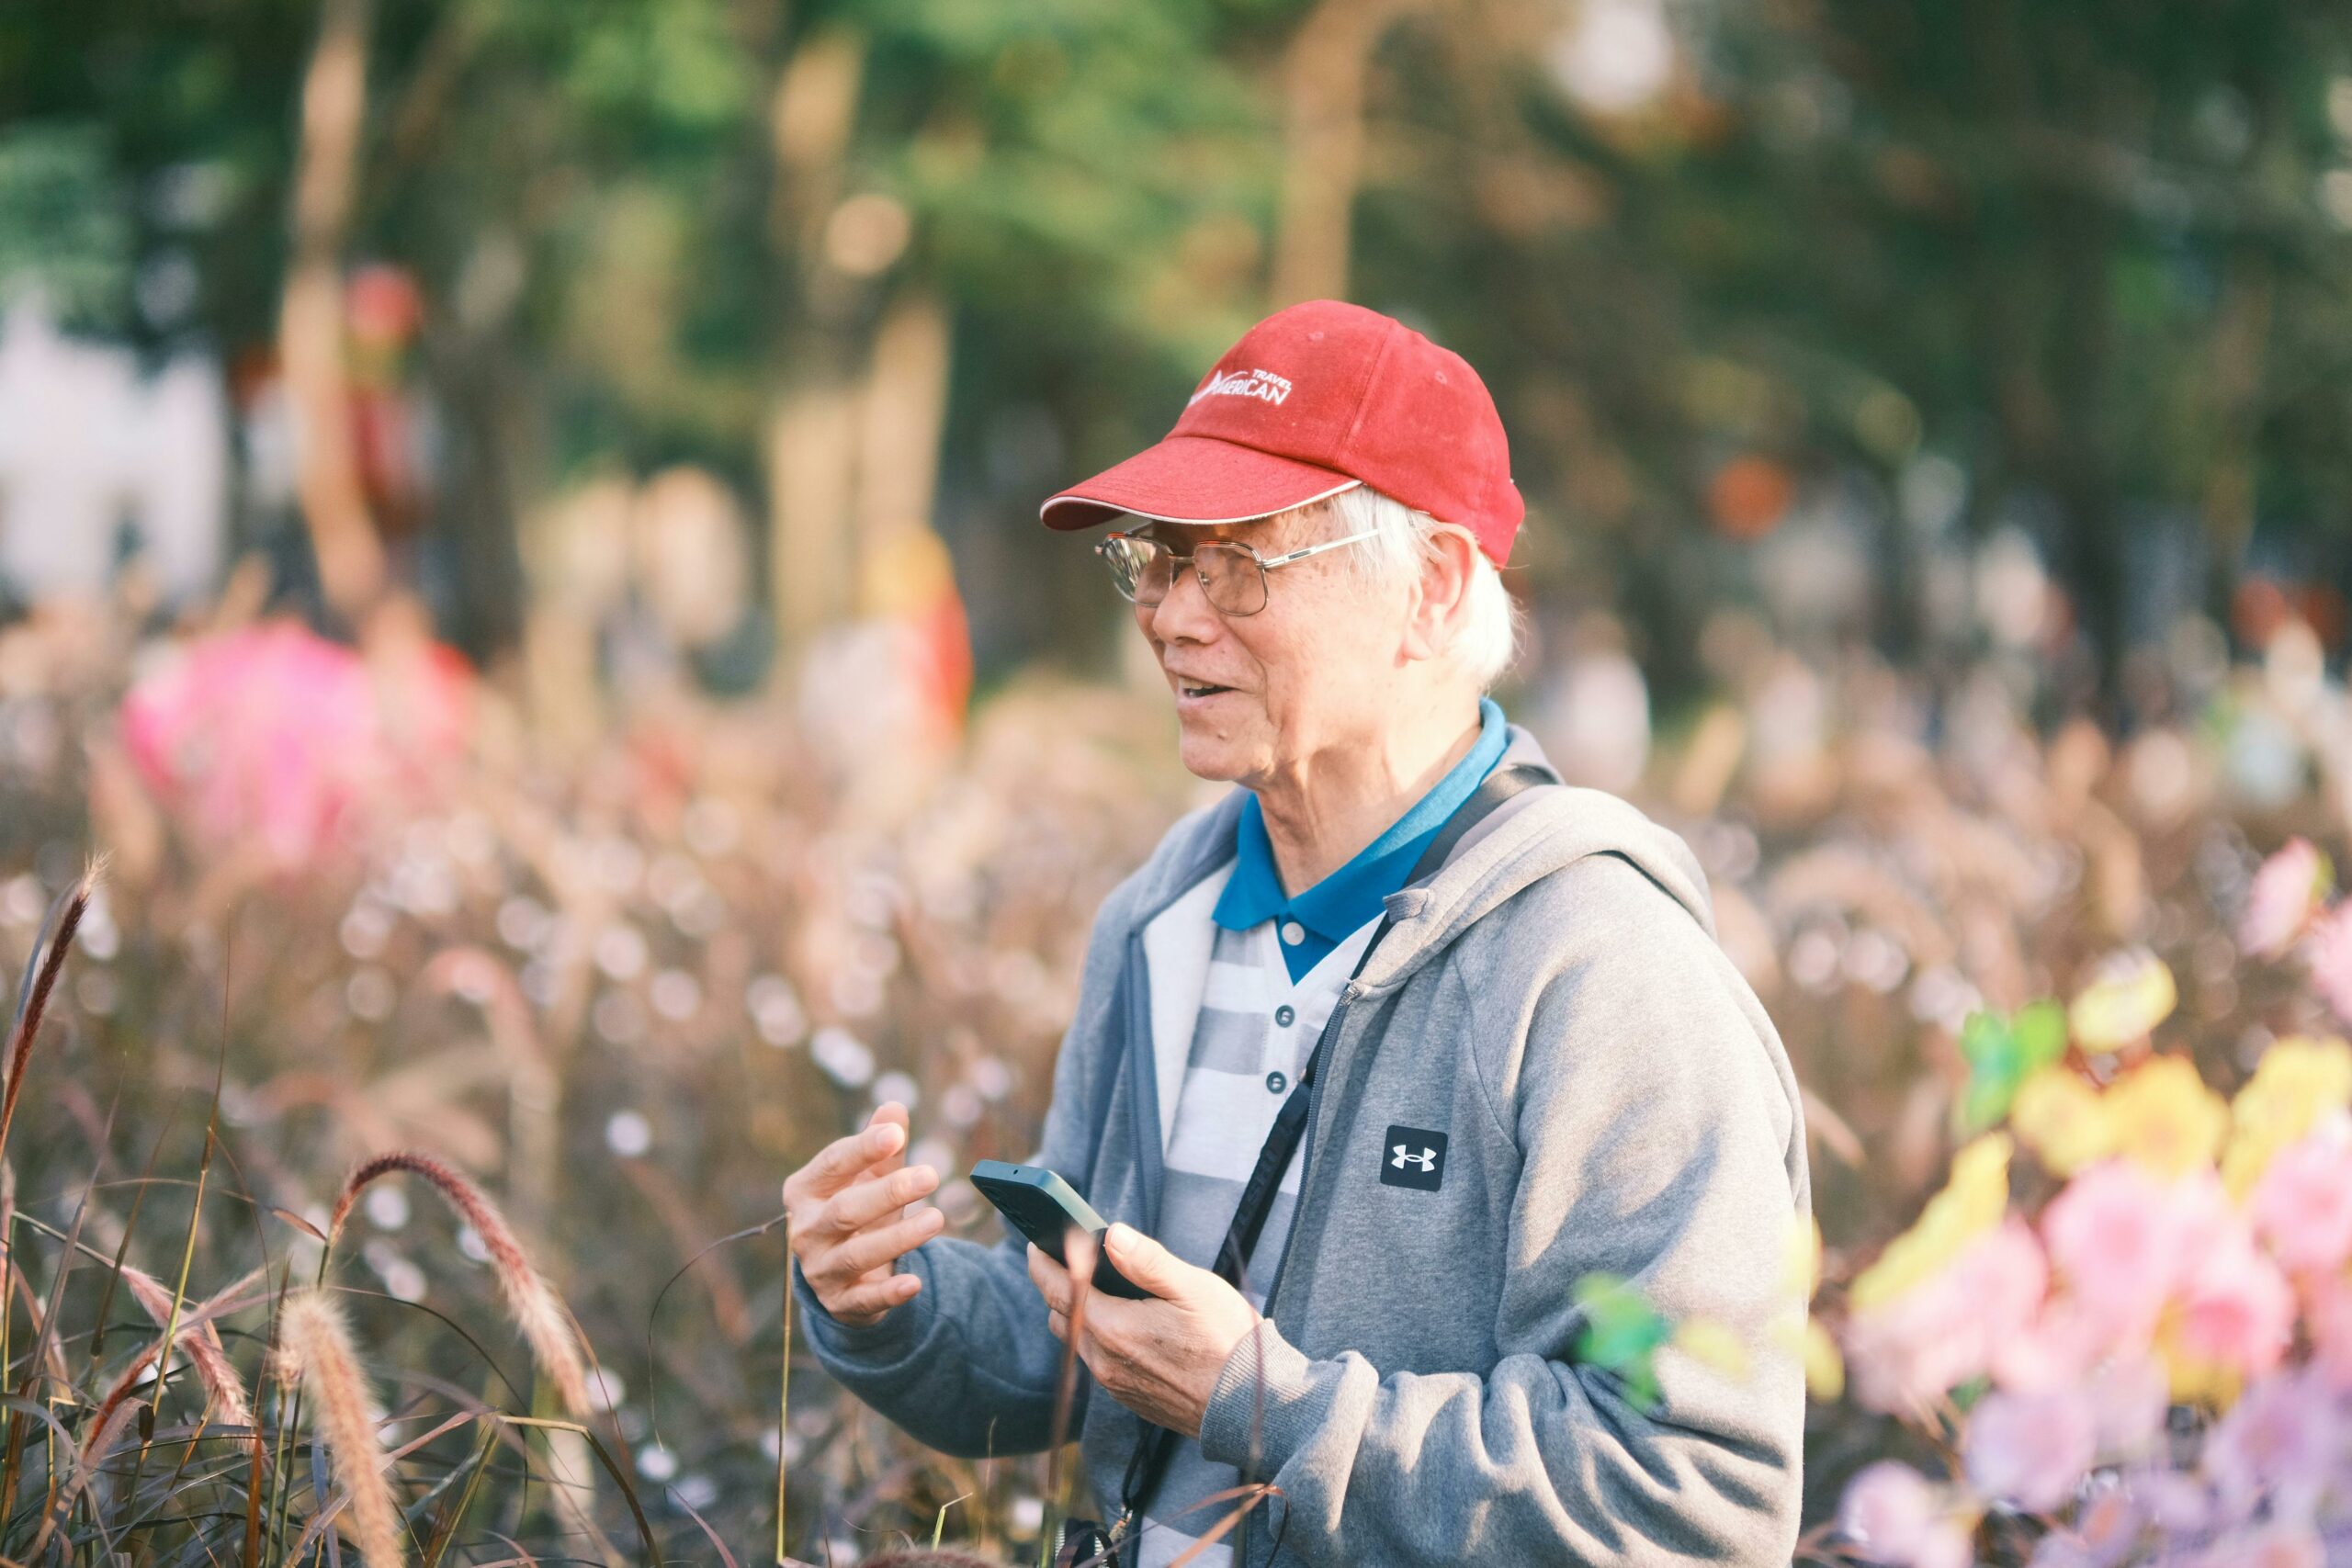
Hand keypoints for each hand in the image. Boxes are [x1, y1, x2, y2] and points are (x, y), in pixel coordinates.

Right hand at [783, 1103, 942, 1326]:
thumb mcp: (867, 1176)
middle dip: (888, 1192)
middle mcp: (805, 1231)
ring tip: (937, 1218)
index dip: (863, 1149)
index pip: (832, 1165)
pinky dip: (889, 1292)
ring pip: (857, 1255)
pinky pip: (865, 1299)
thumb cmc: (856, 1208)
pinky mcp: (841, 1303)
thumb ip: (881, 1144)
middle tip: (931, 1174)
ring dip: (899, 1237)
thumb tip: (894, 1107)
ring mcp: (820, 1270)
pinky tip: (914, 1282)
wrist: (840, 1273)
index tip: (896, 1134)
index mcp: (805, 1191)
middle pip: (845, 1210)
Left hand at [1027, 1224, 1259, 1437]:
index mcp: (1114, 1328)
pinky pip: (1098, 1363)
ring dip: (1077, 1314)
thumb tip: (1111, 1235)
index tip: (1035, 1243)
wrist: (1250, 1406)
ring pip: (1078, 1342)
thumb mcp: (1193, 1288)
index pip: (1059, 1290)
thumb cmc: (1227, 1341)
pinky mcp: (1131, 1399)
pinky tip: (1119, 1324)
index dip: (1043, 1264)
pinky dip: (1097, 1338)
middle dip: (1057, 1286)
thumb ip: (1147, 1261)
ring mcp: (1116, 1384)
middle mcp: (1106, 1361)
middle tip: (1061, 1260)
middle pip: (1062, 1317)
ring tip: (1091, 1289)